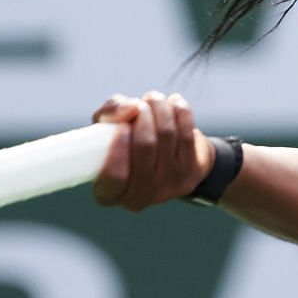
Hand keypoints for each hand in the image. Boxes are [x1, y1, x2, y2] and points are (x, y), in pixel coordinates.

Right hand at [89, 91, 214, 211]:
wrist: (169, 156)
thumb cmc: (128, 141)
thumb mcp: (106, 129)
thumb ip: (108, 115)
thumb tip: (131, 108)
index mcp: (108, 194)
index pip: (113, 176)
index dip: (118, 147)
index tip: (123, 125)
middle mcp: (137, 198)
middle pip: (145, 147)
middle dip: (142, 115)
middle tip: (140, 105)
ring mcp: (166, 189)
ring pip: (166, 135)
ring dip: (160, 108)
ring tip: (154, 99)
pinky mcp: (190, 176)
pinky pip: (186, 134)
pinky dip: (179, 112)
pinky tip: (173, 104)